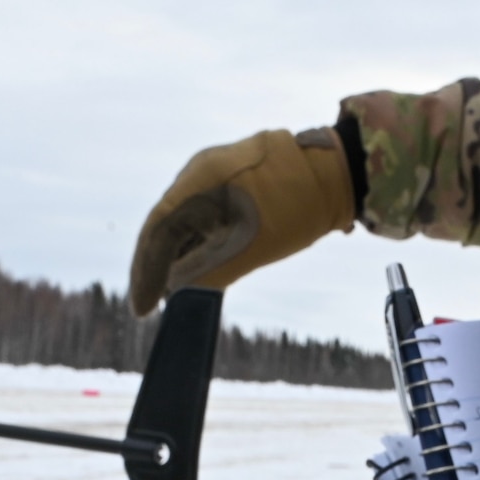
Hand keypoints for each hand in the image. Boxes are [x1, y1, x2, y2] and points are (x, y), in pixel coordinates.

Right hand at [128, 127, 355, 316]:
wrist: (338, 172)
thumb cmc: (297, 207)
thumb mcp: (251, 248)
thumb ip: (210, 272)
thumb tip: (176, 295)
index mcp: (199, 180)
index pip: (157, 229)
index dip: (145, 272)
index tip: (140, 308)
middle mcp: (199, 173)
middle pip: (164, 225)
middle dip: (154, 268)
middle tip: (146, 306)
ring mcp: (214, 175)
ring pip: (182, 222)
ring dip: (174, 259)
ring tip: (168, 296)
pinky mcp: (231, 184)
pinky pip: (201, 216)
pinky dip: (194, 246)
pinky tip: (192, 271)